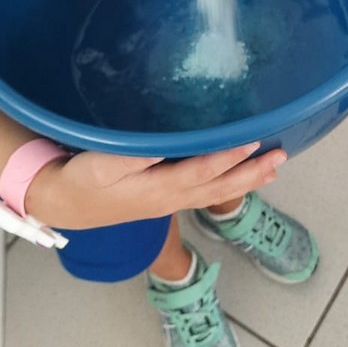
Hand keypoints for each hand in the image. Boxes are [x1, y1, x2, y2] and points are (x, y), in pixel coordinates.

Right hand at [26, 143, 285, 229]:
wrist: (66, 204)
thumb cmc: (83, 178)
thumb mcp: (101, 166)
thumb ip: (131, 157)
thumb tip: (164, 147)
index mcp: (157, 189)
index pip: (200, 172)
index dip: (227, 158)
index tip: (254, 142)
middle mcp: (170, 198)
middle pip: (218, 187)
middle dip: (251, 173)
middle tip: (281, 157)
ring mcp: (170, 201)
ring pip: (215, 191)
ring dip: (246, 180)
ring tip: (273, 167)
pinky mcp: (166, 198)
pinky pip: (205, 191)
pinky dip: (227, 182)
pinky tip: (239, 174)